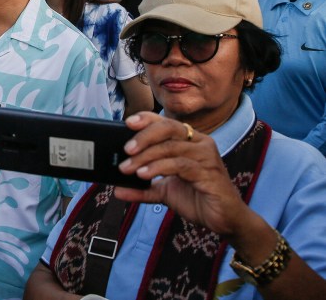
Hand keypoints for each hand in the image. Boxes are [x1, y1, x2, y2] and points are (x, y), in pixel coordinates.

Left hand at [115, 112, 249, 236]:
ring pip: (170, 147)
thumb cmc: (196, 198)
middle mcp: (200, 143)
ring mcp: (206, 157)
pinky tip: (144, 174)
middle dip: (143, 137)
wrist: (224, 220)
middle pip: (168, 128)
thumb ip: (142, 189)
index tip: (127, 122)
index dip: (146, 119)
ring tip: (128, 168)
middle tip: (125, 150)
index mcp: (189, 141)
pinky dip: (159, 168)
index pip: (165, 122)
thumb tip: (117, 190)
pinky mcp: (210, 173)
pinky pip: (180, 165)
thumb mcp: (164, 192)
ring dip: (145, 157)